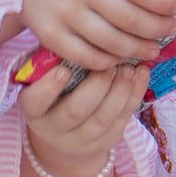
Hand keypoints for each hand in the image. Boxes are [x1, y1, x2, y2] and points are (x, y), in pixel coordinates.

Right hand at [9, 0, 175, 76]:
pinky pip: (87, 57)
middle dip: (157, 29)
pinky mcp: (50, 36)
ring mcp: (63, 13)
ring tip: (152, 49)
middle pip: (129, 18)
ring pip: (111, 42)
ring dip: (138, 49)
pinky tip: (120, 59)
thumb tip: (163, 0)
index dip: (162, 2)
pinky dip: (109, 62)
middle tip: (170, 31)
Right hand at [22, 63, 148, 176]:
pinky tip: (141, 74)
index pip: (35, 102)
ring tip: (129, 68)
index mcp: (34, 110)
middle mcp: (53, 129)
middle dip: (96, 86)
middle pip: (75, 111)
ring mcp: (80, 140)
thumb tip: (80, 35)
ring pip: (103, 118)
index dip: (48, 88)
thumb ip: (55, 61)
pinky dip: (134, 95)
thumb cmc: (56, 92)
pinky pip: (123, 119)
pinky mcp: (105, 141)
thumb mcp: (46, 78)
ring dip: (120, 90)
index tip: (63, 70)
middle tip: (109, 64)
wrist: (66, 133)